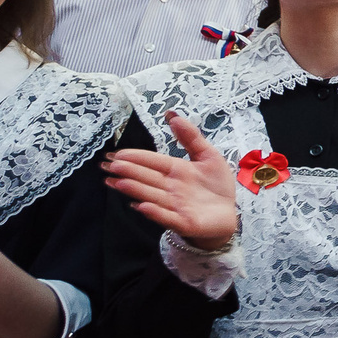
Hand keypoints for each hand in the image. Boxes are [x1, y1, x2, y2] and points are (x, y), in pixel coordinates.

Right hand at [104, 111, 239, 248]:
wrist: (229, 214)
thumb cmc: (216, 185)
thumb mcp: (208, 156)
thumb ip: (191, 137)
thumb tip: (172, 115)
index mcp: (176, 170)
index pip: (152, 161)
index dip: (135, 157)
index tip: (115, 153)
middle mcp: (171, 188)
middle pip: (147, 178)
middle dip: (128, 172)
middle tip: (108, 166)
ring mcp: (175, 206)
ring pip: (152, 195)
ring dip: (136, 190)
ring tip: (119, 183)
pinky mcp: (184, 222)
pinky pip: (168, 217)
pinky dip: (156, 212)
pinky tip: (143, 206)